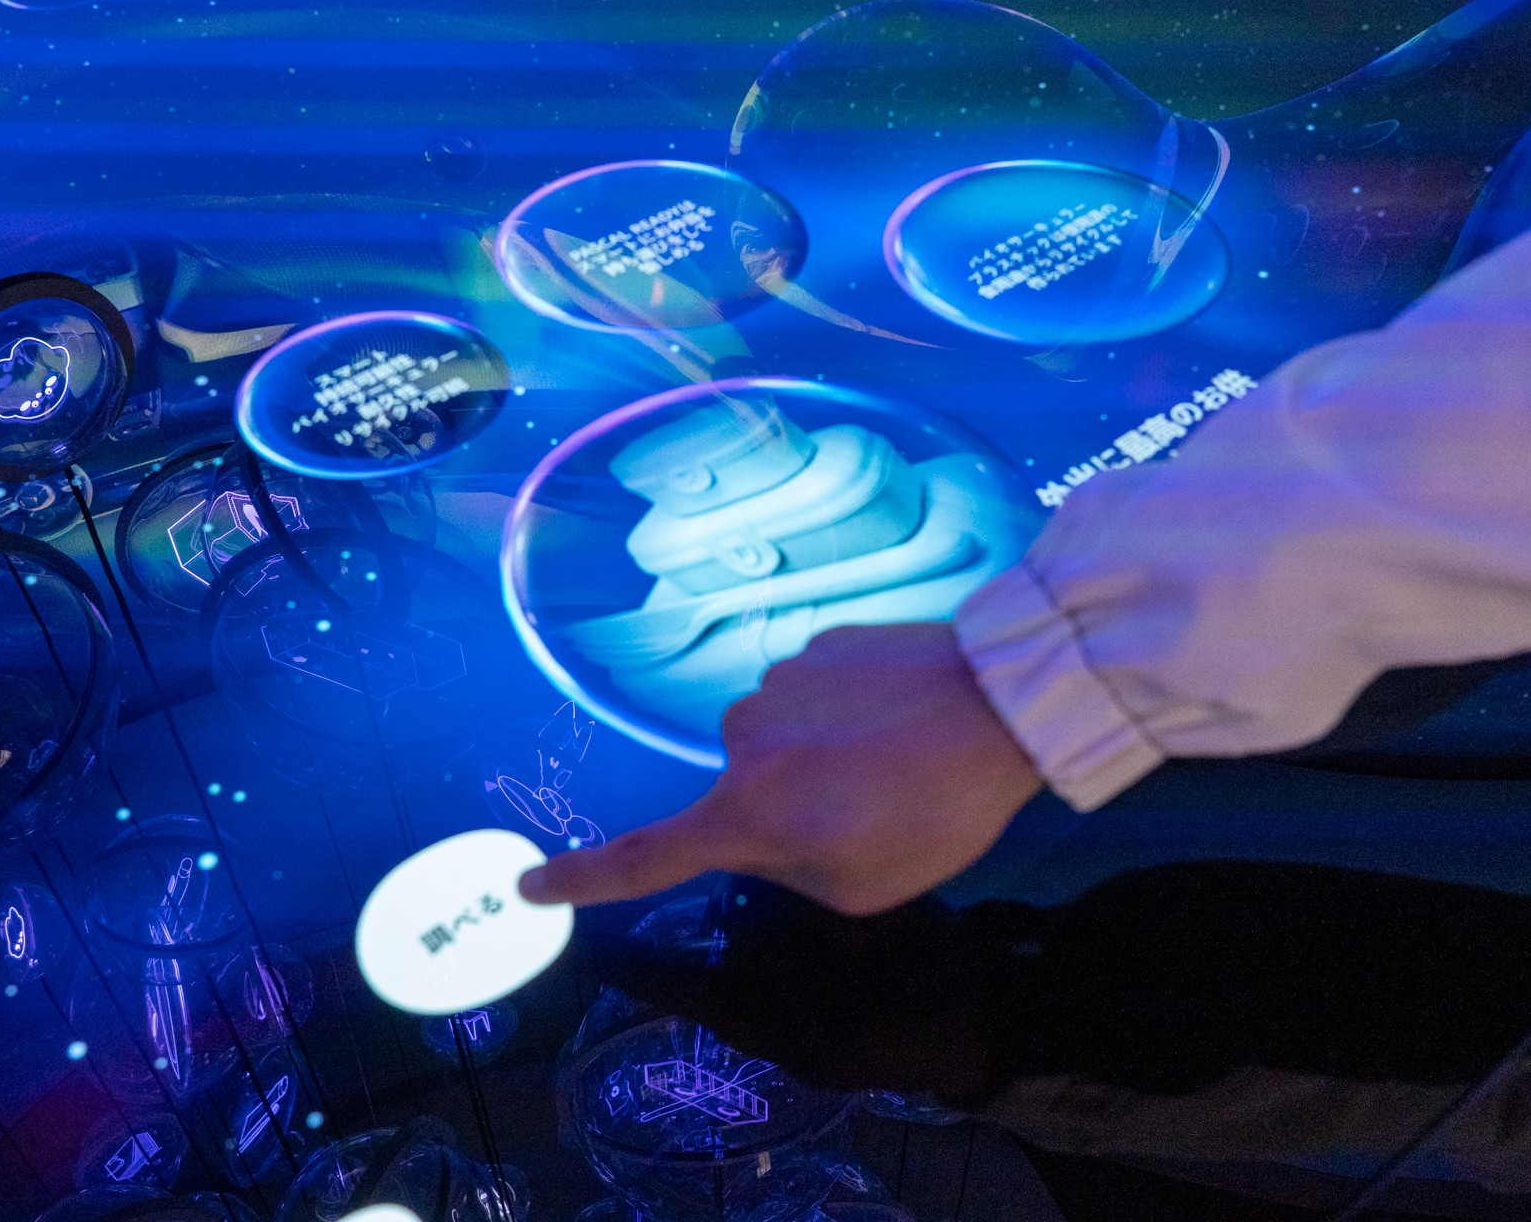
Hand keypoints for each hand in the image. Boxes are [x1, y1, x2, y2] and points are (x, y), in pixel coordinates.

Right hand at [519, 622, 1044, 914]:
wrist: (1002, 701)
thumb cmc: (937, 812)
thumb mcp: (864, 887)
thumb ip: (793, 871)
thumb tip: (773, 834)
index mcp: (746, 813)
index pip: (644, 859)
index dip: (582, 880)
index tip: (528, 884)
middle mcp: (740, 740)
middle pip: (744, 792)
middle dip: (792, 809)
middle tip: (872, 814)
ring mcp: (776, 682)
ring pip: (783, 739)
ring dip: (824, 757)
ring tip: (900, 761)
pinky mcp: (817, 644)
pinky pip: (816, 693)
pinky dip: (849, 713)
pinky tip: (904, 716)